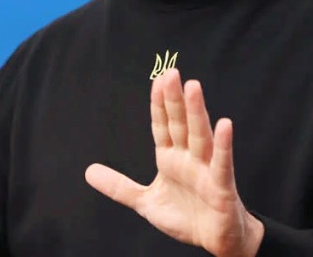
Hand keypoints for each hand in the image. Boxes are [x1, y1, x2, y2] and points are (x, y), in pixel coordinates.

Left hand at [85, 69, 263, 256]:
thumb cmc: (187, 216)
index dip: (159, 104)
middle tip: (171, 72)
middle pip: (180, 124)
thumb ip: (119, 187)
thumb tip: (88, 171)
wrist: (216, 240)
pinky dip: (223, 144)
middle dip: (175, 99)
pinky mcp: (221, 186)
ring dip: (197, 112)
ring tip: (193, 87)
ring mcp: (206, 170)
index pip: (163, 126)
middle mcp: (188, 158)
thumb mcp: (146, 202)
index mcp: (170, 158)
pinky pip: (222, 163)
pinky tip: (224, 124)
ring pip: (200, 136)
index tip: (157, 79)